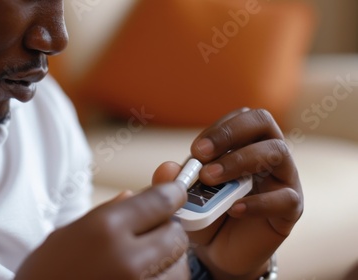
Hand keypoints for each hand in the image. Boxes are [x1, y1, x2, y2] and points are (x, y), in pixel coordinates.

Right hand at [15, 183, 189, 279]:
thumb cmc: (44, 275)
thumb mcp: (66, 235)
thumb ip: (106, 213)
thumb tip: (134, 195)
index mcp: (104, 230)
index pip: (160, 201)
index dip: (172, 194)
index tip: (174, 193)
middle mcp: (127, 258)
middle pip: (175, 234)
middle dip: (167, 230)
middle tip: (150, 233)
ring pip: (180, 265)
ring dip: (169, 259)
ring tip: (144, 261)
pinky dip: (164, 278)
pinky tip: (143, 277)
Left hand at [153, 108, 302, 278]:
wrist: (219, 252)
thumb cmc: (205, 214)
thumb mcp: (184, 196)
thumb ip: (173, 181)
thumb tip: (168, 168)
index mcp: (246, 143)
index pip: (242, 117)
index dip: (219, 128)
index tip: (196, 150)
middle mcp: (268, 155)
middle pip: (263, 121)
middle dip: (229, 132)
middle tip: (200, 154)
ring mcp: (284, 179)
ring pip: (277, 152)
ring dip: (239, 161)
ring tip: (209, 179)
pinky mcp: (290, 209)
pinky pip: (284, 198)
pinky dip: (257, 203)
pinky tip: (233, 210)